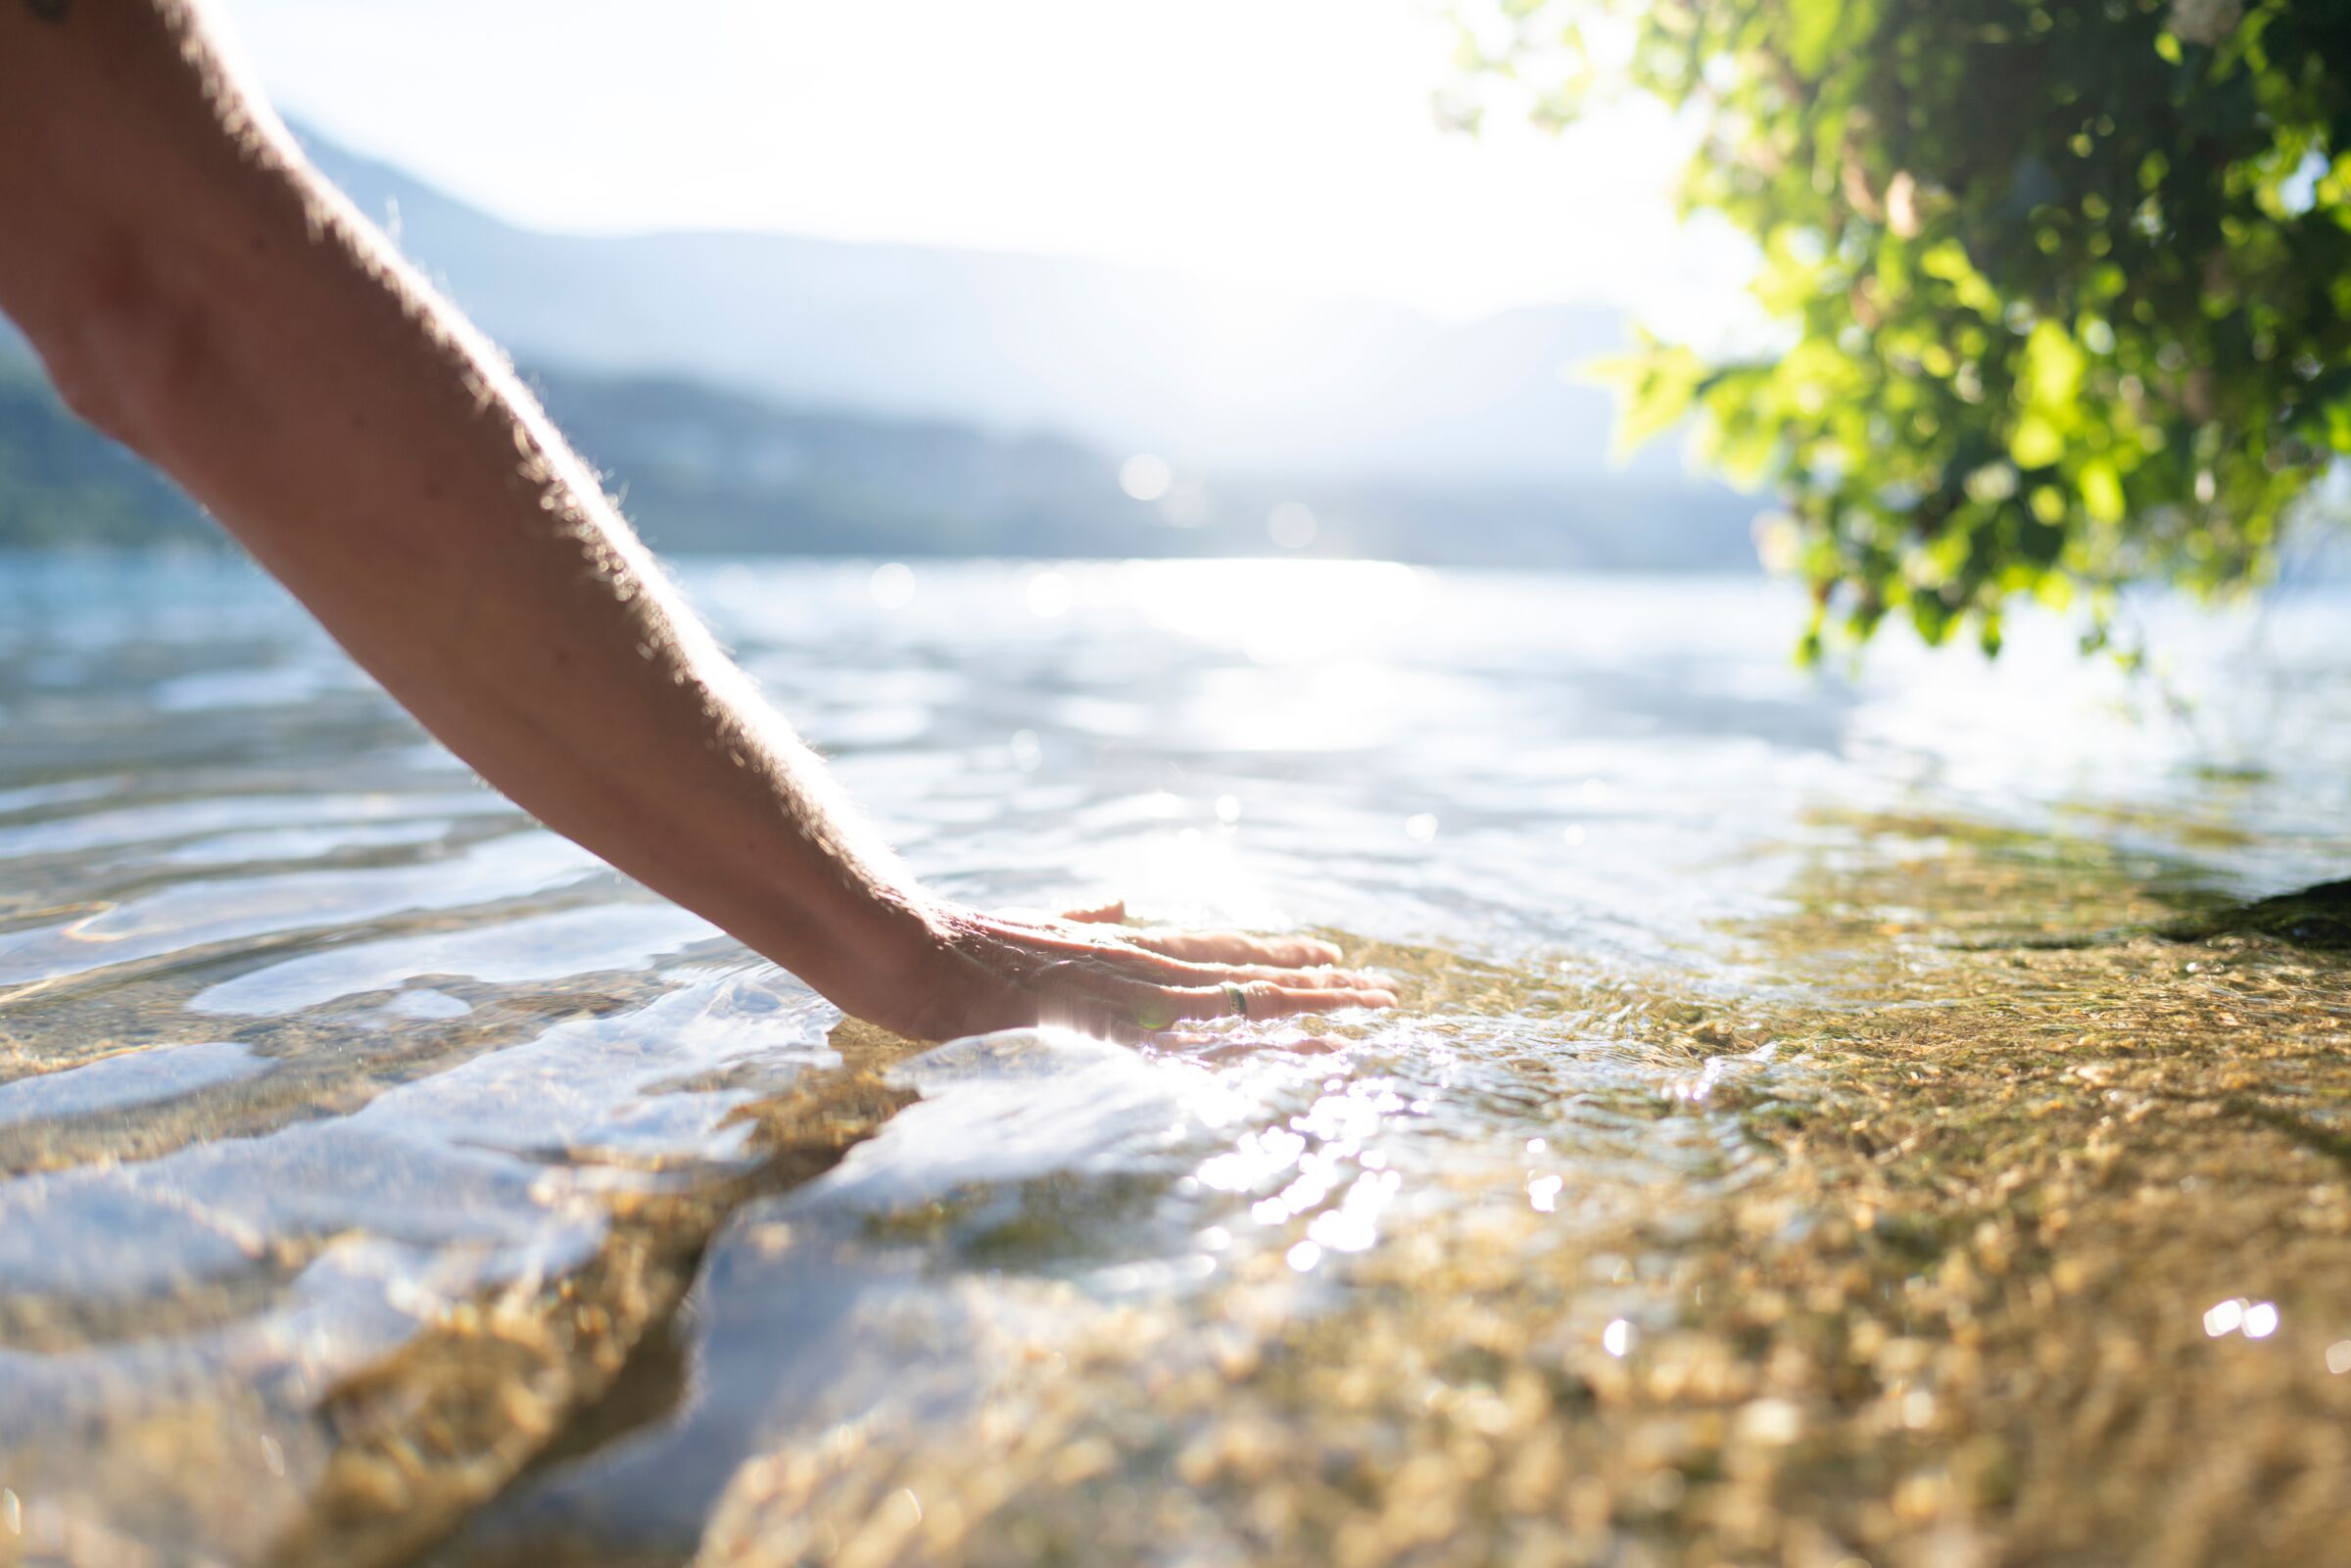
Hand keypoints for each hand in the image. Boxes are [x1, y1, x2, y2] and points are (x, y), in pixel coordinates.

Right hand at [874, 900, 1398, 1042]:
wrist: (918, 953)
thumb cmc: (966, 947)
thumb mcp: (1039, 927)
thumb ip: (1083, 919)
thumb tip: (1116, 904)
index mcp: (1125, 946)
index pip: (1220, 947)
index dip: (1278, 953)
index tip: (1329, 956)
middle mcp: (1139, 963)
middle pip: (1247, 970)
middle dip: (1317, 982)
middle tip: (1383, 988)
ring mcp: (1127, 992)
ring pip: (1238, 999)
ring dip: (1306, 1005)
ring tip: (1364, 1008)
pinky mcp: (1109, 1023)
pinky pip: (1195, 1040)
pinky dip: (1246, 1044)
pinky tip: (1286, 1051)